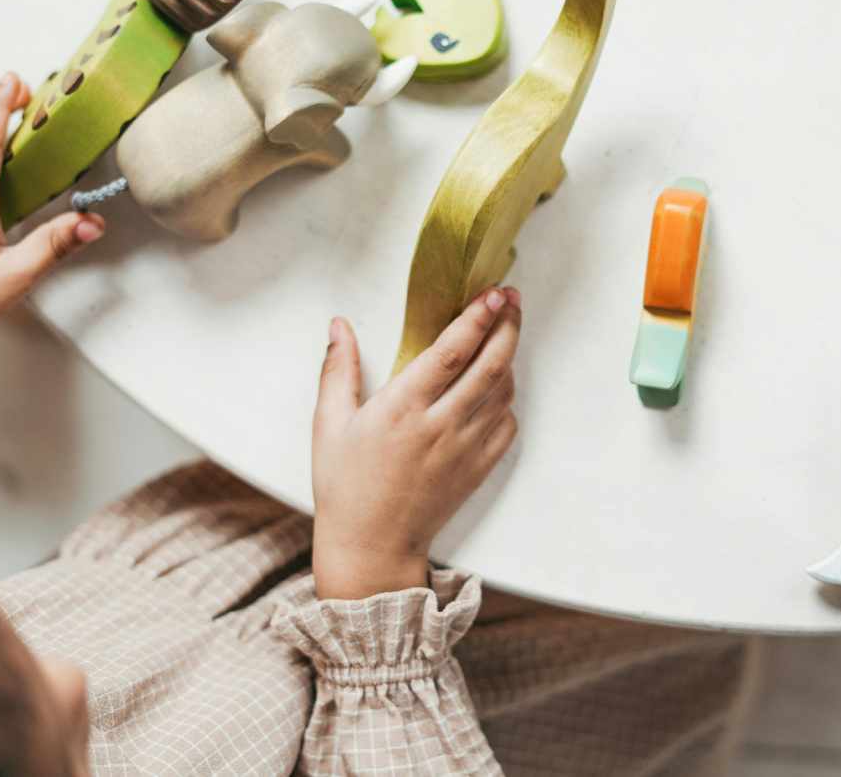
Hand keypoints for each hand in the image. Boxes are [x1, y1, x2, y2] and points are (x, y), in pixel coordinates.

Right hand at [312, 287, 521, 599]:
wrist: (372, 545)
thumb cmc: (345, 484)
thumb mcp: (329, 424)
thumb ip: (337, 369)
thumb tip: (338, 324)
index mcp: (401, 409)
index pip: (451, 353)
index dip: (476, 319)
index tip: (491, 294)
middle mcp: (439, 427)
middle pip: (490, 366)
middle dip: (507, 326)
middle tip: (511, 299)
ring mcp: (465, 450)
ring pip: (503, 392)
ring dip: (509, 357)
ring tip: (505, 330)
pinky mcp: (478, 469)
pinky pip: (507, 424)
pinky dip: (508, 398)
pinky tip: (497, 383)